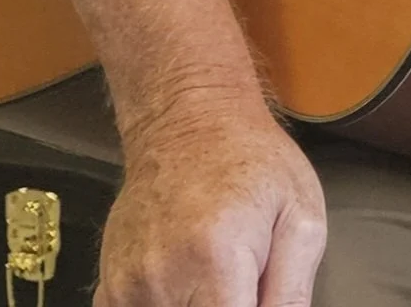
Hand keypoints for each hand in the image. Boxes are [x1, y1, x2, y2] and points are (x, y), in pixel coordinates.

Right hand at [96, 97, 325, 305]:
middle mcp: (162, 280)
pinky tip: (185, 288)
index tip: (256, 296)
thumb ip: (292, 292)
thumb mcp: (301, 216)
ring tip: (216, 280)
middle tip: (244, 283)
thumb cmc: (254, 162)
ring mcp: (128, 288)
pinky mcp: (109, 290)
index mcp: (216, 260)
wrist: (190, 121)